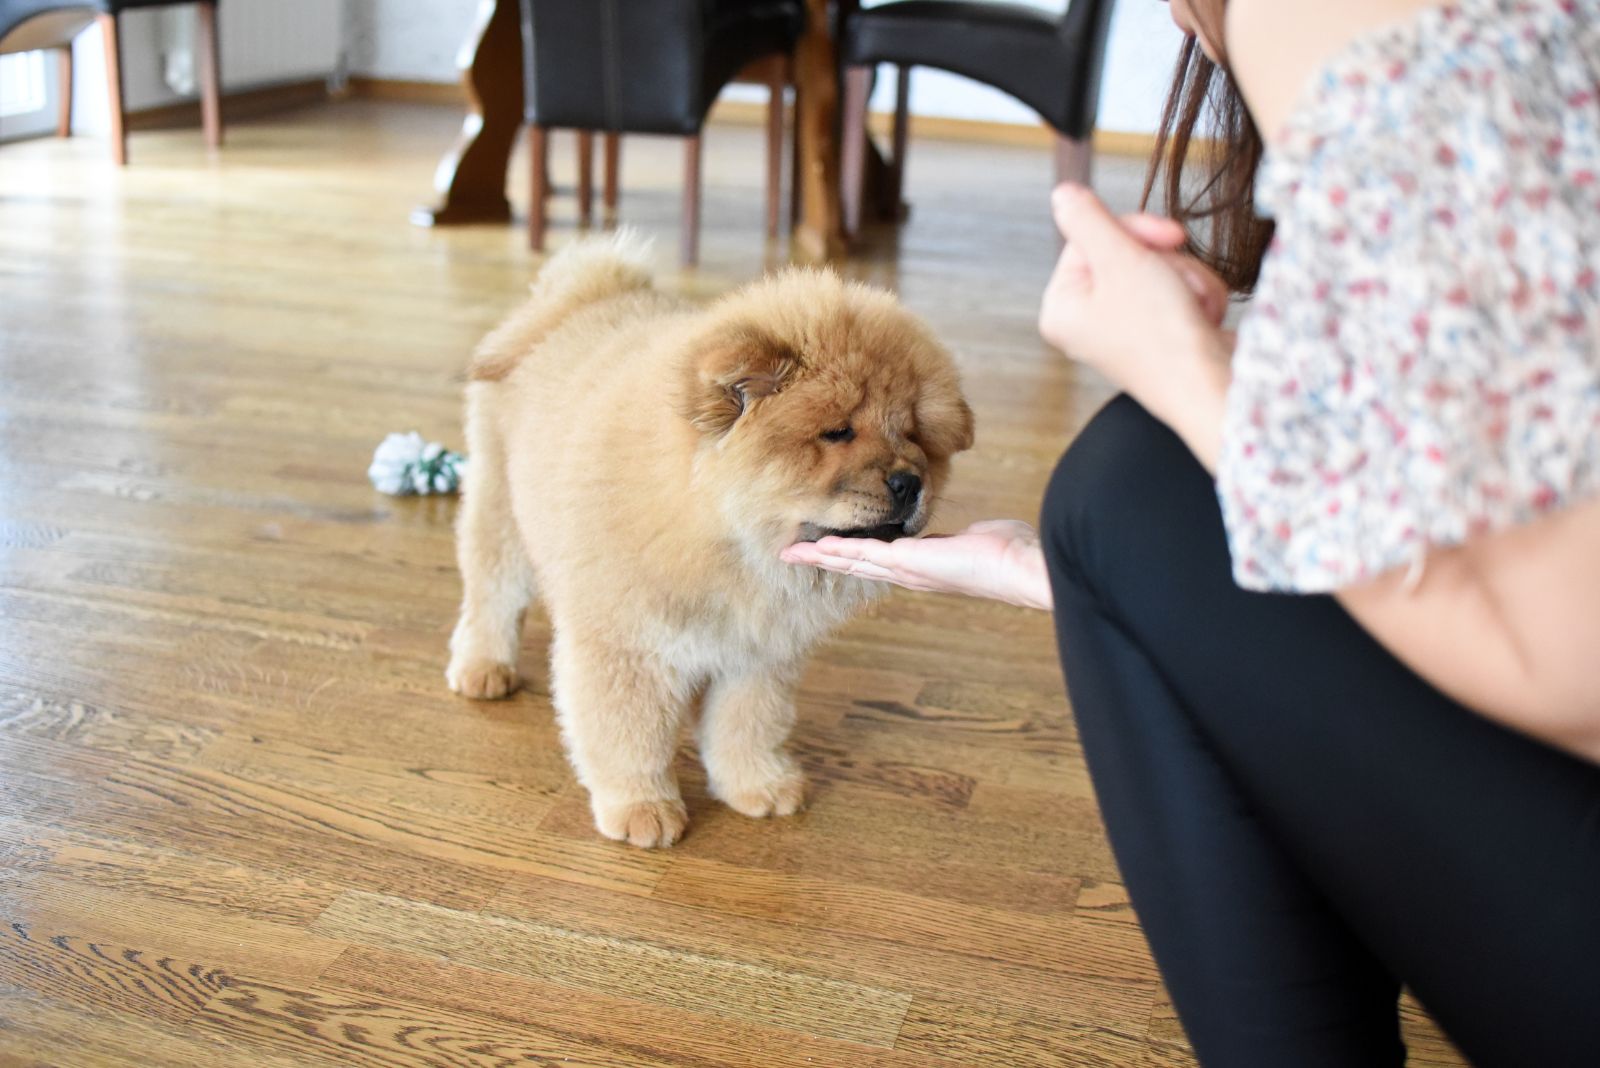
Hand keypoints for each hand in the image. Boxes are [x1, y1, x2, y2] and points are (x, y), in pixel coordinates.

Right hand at [780, 520, 1052, 610]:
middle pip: (858, 566)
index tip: (833, 550)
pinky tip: (816, 548)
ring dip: (823, 558)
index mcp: (925, 567)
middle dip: (827, 560)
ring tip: (794, 554)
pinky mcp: (908, 563)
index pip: (880, 560)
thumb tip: (970, 534)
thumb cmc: (1011, 554)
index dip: (855, 555)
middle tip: (797, 556)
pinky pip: (864, 554)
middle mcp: (911, 574)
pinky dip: (838, 551)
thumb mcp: (979, 538)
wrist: (1021, 569)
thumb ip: (965, 537)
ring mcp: (907, 571)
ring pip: (854, 562)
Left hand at [1039, 184, 1231, 433]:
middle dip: (1166, 263)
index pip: (1090, 238)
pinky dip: (1198, 298)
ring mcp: (1124, 329)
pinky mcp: (1160, 334)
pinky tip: (1204, 319)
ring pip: (1160, 267)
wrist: (1213, 386)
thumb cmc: (1162, 335)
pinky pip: (1179, 291)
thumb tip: (1062, 193)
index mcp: (1062, 307)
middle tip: (1180, 284)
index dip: (1134, 232)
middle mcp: (1087, 320)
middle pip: (1126, 252)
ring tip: (1194, 308)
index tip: (1169, 237)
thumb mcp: (1120, 261)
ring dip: (1188, 279)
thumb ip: (1089, 221)